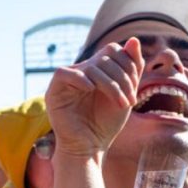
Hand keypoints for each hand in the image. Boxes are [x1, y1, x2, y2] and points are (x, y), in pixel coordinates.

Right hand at [45, 38, 143, 157]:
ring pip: (89, 66)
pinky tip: (90, 91)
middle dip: (121, 78)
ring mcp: (67, 82)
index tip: (134, 93)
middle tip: (129, 101)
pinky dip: (79, 79)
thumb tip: (133, 40)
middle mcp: (81, 72)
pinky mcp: (54, 92)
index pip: (113, 51)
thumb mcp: (125, 94)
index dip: (127, 66)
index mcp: (97, 71)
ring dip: (110, 85)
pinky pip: (63, 73)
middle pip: (104, 58)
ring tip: (120, 104)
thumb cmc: (106, 124)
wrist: (90, 147)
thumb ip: (131, 68)